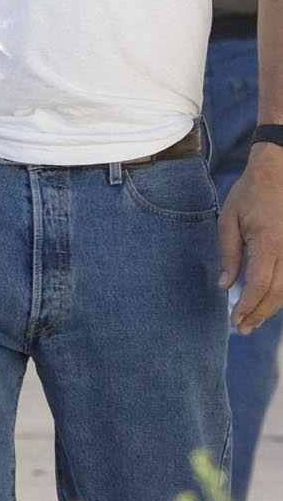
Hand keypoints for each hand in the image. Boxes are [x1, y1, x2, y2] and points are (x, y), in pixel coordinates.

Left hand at [221, 149, 282, 333]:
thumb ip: (228, 254)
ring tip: (253, 320)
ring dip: (271, 307)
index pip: (258, 285)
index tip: (235, 320)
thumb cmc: (250, 193)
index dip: (247, 306)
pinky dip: (281, 294)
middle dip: (259, 313)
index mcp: (268, 243)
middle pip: (277, 294)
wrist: (278, 172)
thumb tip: (223, 285)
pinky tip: (268, 301)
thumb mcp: (228, 220)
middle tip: (242, 328)